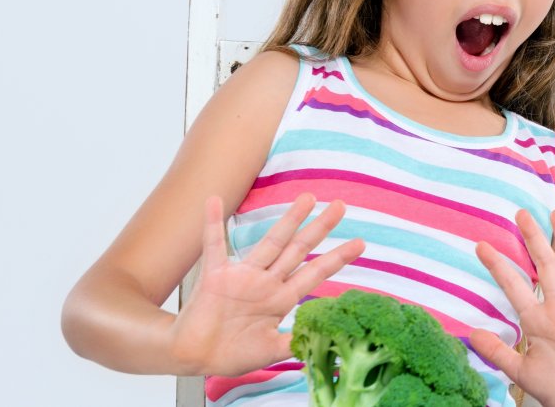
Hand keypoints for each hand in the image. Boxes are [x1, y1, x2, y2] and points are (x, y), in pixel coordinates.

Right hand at [168, 193, 363, 376]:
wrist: (194, 357)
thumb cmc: (231, 353)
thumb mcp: (270, 351)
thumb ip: (295, 344)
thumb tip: (324, 342)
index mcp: (280, 299)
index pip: (315, 273)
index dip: (337, 258)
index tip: (361, 243)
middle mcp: (266, 282)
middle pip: (299, 249)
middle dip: (320, 228)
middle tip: (341, 205)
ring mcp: (241, 277)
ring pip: (270, 242)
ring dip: (288, 220)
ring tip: (307, 197)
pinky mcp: (215, 277)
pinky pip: (213, 246)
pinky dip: (212, 223)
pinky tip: (214, 201)